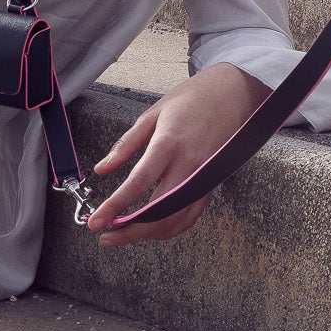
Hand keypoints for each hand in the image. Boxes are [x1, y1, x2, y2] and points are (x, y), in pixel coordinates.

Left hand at [86, 62, 268, 247]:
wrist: (233, 93)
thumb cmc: (192, 100)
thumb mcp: (152, 114)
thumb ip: (126, 145)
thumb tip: (102, 168)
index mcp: (169, 143)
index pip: (138, 184)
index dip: (114, 207)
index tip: (96, 221)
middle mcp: (188, 165)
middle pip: (157, 212)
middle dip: (129, 231)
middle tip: (106, 236)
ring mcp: (203, 178)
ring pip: (176, 220)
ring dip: (148, 234)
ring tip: (123, 234)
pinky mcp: (211, 185)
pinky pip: (190, 216)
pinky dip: (169, 229)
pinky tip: (151, 228)